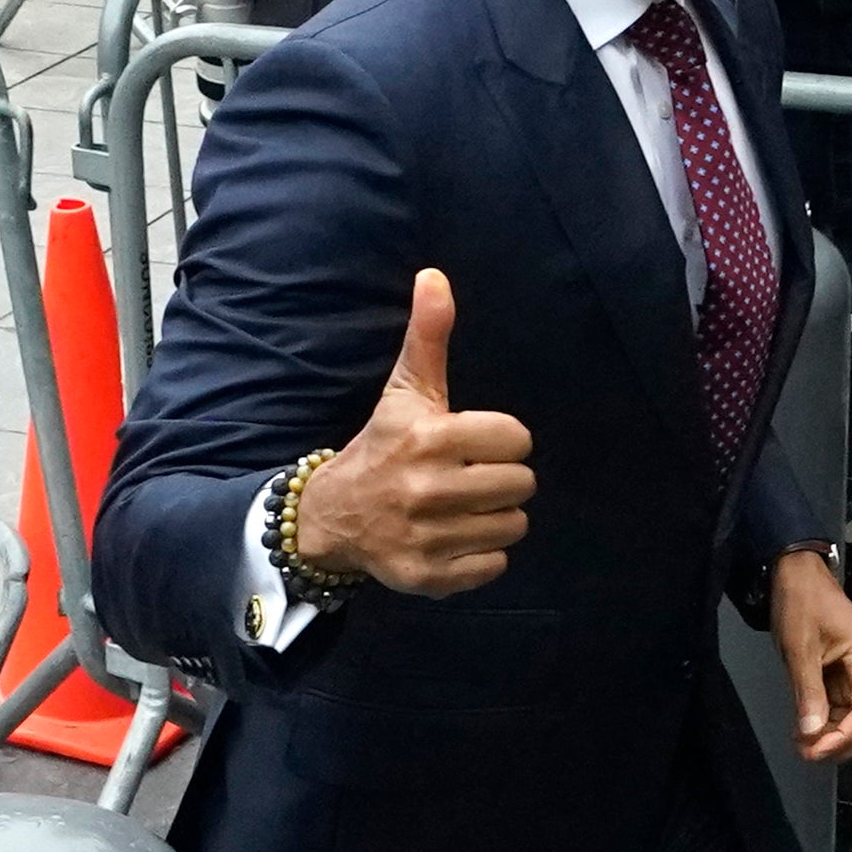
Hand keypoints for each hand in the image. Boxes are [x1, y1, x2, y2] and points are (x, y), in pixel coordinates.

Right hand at [293, 270, 537, 596]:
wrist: (331, 515)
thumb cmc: (383, 444)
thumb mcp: (405, 389)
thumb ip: (428, 335)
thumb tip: (435, 275)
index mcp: (429, 437)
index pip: (517, 439)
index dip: (503, 440)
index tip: (474, 443)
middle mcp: (426, 488)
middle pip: (521, 485)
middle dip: (502, 479)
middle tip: (470, 477)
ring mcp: (426, 536)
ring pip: (513, 526)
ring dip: (496, 517)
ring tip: (463, 507)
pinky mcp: (425, 576)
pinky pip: (493, 567)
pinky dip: (482, 556)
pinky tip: (455, 538)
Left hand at [771, 550, 851, 760]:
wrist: (794, 574)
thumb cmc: (802, 601)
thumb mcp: (800, 647)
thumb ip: (808, 692)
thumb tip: (811, 732)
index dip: (845, 737)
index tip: (816, 751)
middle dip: (844, 742)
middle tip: (810, 754)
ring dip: (832, 735)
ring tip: (802, 744)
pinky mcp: (839, 673)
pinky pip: (839, 706)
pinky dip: (824, 722)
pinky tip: (804, 729)